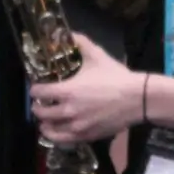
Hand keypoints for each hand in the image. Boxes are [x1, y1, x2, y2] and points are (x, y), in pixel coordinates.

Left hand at [30, 35, 145, 143]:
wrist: (138, 98)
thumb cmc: (116, 77)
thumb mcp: (97, 55)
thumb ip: (80, 43)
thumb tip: (68, 33)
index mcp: (67, 91)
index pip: (38, 93)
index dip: (35, 89)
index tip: (37, 87)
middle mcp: (68, 111)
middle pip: (41, 113)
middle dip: (37, 106)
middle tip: (41, 103)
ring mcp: (77, 126)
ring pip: (50, 130)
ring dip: (44, 124)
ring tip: (45, 120)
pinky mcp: (87, 136)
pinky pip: (65, 140)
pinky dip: (57, 136)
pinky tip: (57, 132)